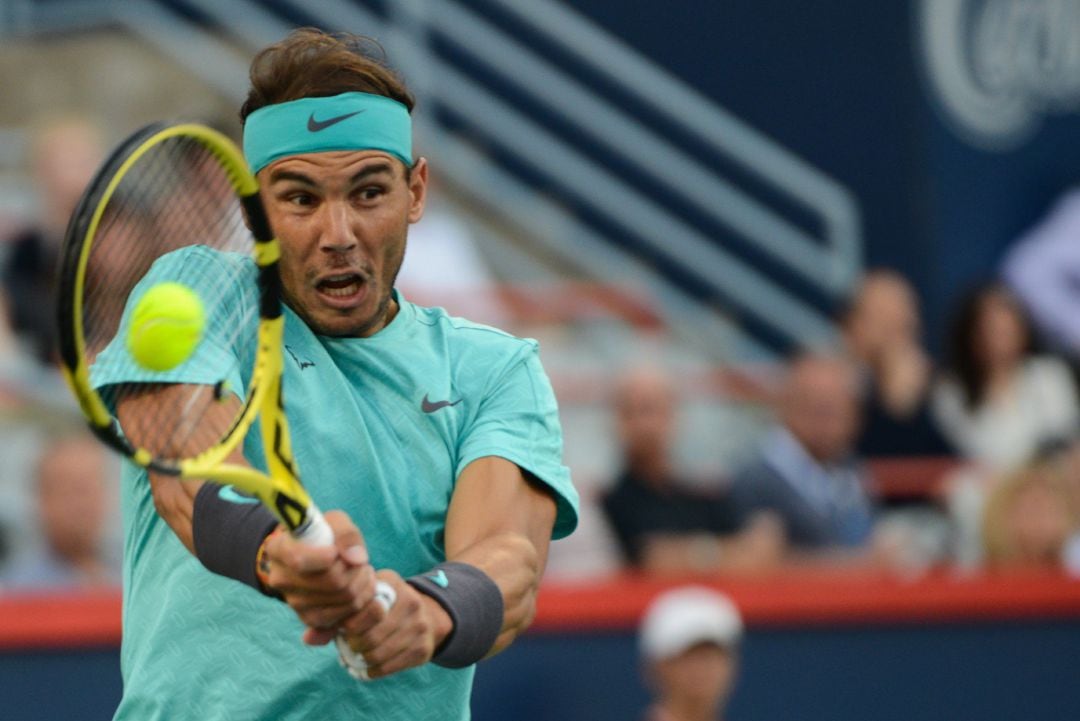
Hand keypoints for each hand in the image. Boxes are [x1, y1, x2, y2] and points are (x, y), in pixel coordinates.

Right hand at [262, 510, 382, 642]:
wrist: (316, 556)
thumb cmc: (324, 534)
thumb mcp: (334, 522)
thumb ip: (346, 533)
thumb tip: (356, 559)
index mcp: (278, 549)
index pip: (299, 560)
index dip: (325, 557)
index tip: (336, 551)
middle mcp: (281, 579)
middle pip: (331, 581)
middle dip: (355, 569)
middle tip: (361, 560)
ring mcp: (294, 602)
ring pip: (344, 598)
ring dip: (362, 583)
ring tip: (362, 570)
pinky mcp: (309, 618)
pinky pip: (345, 615)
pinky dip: (361, 599)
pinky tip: (360, 586)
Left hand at [337, 570, 453, 678]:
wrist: (428, 615)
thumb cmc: (387, 606)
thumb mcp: (370, 595)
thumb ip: (341, 611)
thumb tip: (310, 637)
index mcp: (393, 584)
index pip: (365, 609)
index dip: (349, 625)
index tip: (343, 629)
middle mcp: (411, 602)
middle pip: (371, 636)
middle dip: (354, 645)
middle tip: (349, 646)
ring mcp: (420, 627)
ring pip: (379, 654)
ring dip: (362, 659)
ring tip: (356, 656)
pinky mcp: (423, 649)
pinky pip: (389, 667)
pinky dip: (372, 671)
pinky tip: (367, 667)